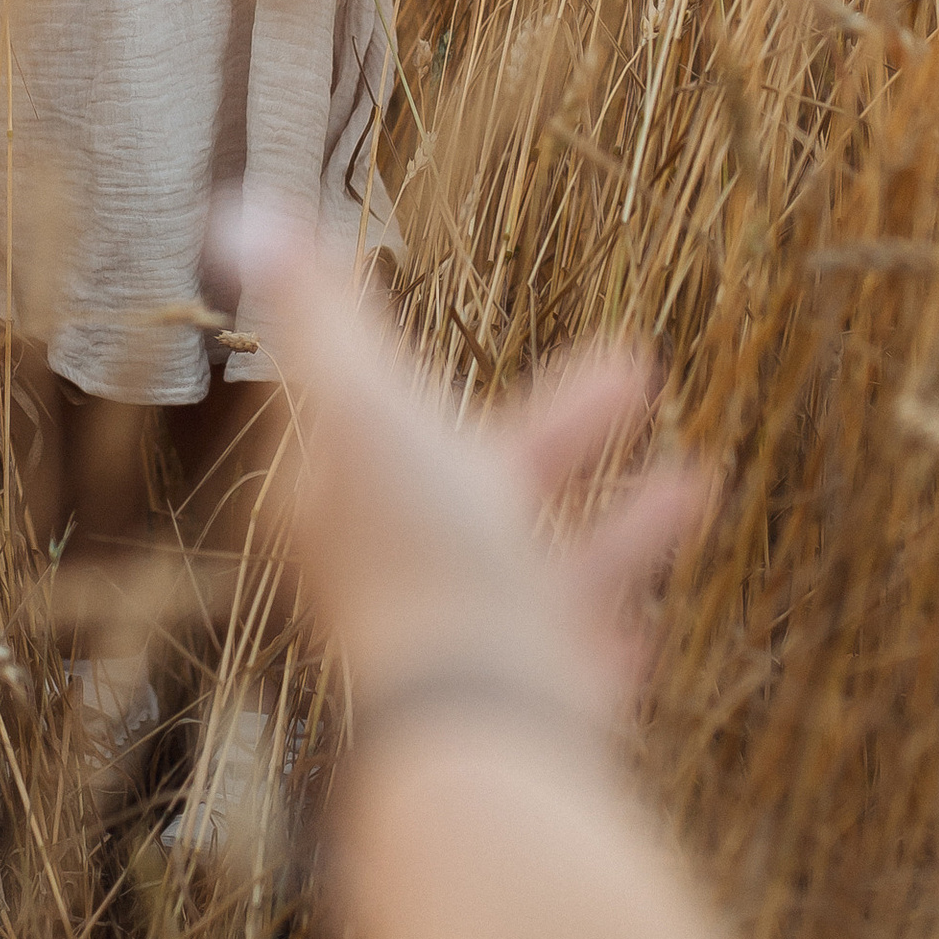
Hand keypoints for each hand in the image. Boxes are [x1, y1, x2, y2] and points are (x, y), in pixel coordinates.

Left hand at [219, 206, 707, 724]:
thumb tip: (238, 212)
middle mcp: (407, 576)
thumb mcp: (367, 409)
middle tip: (637, 366)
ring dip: (617, 524)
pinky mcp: (535, 709)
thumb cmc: (426, 557)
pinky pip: (580, 660)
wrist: (482, 726)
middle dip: (563, 427)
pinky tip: (652, 622)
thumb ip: (322, 316)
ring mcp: (474, 646)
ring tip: (700, 478)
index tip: (451, 329)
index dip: (419, 367)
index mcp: (356, 503)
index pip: (382, 417)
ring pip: (549, 570)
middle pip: (490, 481)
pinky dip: (613, 629)